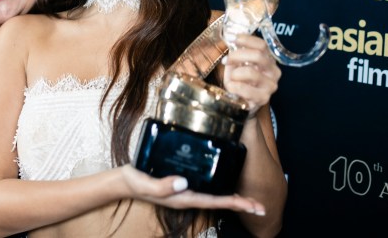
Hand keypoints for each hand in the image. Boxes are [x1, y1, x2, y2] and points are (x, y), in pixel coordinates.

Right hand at [120, 165, 264, 214]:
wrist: (125, 181)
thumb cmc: (135, 181)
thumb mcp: (145, 183)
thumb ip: (162, 186)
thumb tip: (184, 183)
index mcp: (184, 197)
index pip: (215, 201)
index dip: (235, 202)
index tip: (253, 205)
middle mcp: (189, 195)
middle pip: (220, 201)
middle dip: (241, 204)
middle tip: (262, 207)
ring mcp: (187, 190)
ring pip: (215, 195)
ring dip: (234, 197)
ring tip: (251, 199)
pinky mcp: (184, 181)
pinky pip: (207, 186)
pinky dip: (220, 185)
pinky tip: (226, 179)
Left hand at [221, 34, 280, 117]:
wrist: (243, 104)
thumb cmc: (240, 82)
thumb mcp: (238, 65)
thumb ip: (236, 54)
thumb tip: (229, 39)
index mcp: (268, 60)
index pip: (262, 45)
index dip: (247, 40)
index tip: (233, 39)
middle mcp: (273, 71)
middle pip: (258, 55)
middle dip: (237, 55)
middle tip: (226, 60)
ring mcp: (270, 85)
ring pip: (250, 72)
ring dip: (235, 74)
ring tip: (231, 79)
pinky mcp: (264, 98)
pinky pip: (245, 89)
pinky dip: (233, 86)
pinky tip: (232, 88)